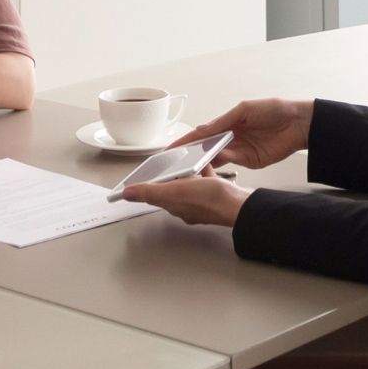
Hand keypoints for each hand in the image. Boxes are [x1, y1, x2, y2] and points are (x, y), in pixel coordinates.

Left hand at [122, 174, 250, 226]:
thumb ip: (150, 192)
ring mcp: (203, 202)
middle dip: (168, 178)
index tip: (141, 178)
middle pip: (172, 190)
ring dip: (186, 174)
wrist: (240, 205)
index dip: (148, 186)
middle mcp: (188, 206)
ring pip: (189, 185)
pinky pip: (206, 180)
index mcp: (175, 206)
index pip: (156, 195)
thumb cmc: (211, 199)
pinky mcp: (216, 195)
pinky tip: (206, 162)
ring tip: (185, 162)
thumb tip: (127, 194)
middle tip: (163, 167)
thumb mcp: (175, 191)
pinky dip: (204, 171)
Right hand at [167, 98, 313, 169]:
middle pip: (206, 147)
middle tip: (175, 160)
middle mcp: (231, 138)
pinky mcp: (250, 161)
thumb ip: (222, 121)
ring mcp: (239, 150)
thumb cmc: (274, 110)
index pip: (202, 133)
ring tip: (189, 162)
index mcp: (228, 123)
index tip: (171, 147)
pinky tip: (213, 159)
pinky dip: (221, 161)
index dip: (186, 140)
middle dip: (191, 153)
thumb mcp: (244, 109)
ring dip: (204, 159)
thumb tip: (202, 129)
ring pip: (216, 157)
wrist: (299, 123)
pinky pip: (232, 162)